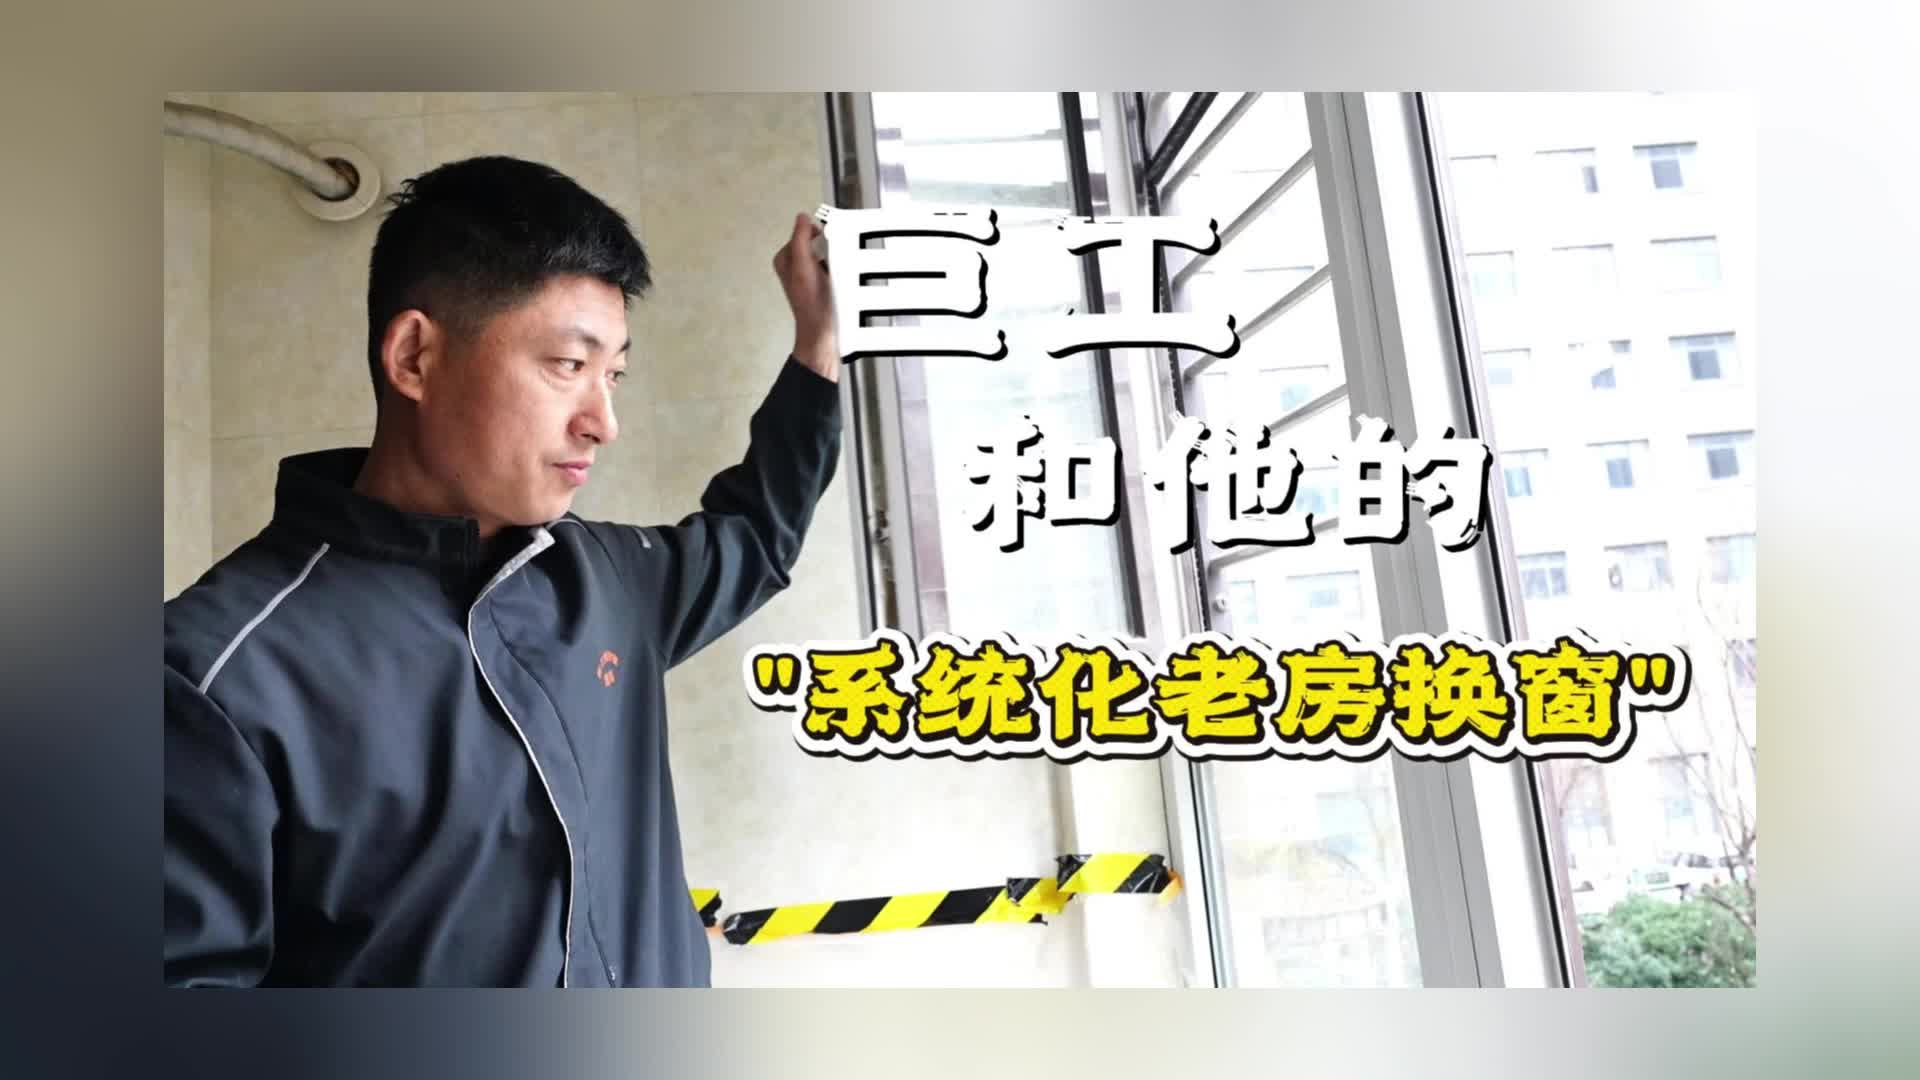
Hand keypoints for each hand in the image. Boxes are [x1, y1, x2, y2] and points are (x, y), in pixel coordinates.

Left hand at [772, 212, 838, 380]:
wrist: (823, 333)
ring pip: (826, 253)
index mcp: (784, 258)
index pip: (804, 231)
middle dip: (828, 248)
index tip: (828, 243)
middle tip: (832, 263)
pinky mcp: (820, 283)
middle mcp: (794, 265)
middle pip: (817, 241)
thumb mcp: (804, 267)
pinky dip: (839, 270)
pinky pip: (833, 266)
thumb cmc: (812, 306)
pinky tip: (839, 281)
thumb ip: (800, 239)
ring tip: (836, 275)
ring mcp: (808, 274)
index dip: (819, 234)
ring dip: (835, 259)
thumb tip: (802, 217)